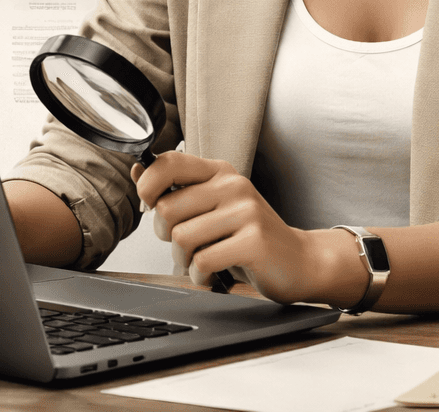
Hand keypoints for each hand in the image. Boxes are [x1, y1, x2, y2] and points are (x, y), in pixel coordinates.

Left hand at [131, 151, 359, 305]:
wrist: (300, 260)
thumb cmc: (249, 236)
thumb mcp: (214, 206)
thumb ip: (178, 190)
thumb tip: (138, 169)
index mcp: (220, 172)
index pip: (168, 163)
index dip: (147, 186)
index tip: (151, 206)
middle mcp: (233, 186)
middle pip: (167, 209)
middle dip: (167, 236)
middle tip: (188, 245)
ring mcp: (246, 212)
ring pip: (182, 238)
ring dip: (184, 260)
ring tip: (204, 260)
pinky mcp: (254, 241)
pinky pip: (203, 261)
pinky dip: (201, 275)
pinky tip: (214, 274)